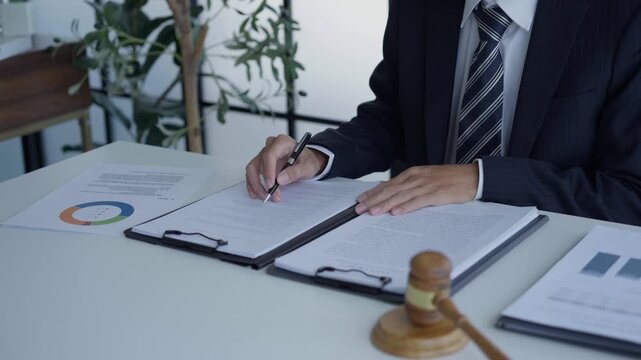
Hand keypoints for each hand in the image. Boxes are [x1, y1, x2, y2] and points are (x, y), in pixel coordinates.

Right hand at [245, 134, 328, 201]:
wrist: (306, 162)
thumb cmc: (307, 160)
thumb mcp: (307, 166)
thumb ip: (295, 172)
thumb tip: (280, 179)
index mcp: (282, 142)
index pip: (270, 155)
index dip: (268, 171)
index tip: (270, 185)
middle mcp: (271, 146)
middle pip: (259, 163)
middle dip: (263, 182)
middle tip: (269, 194)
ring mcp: (264, 154)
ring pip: (253, 169)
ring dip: (256, 184)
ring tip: (264, 196)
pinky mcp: (261, 162)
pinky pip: (252, 173)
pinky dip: (252, 184)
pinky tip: (255, 193)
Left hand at [355, 164, 478, 215]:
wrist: (472, 177)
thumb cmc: (450, 179)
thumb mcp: (426, 179)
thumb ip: (410, 186)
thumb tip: (393, 195)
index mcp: (413, 173)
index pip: (389, 184)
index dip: (374, 193)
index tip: (361, 200)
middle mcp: (417, 178)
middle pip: (391, 190)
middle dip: (374, 200)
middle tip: (359, 208)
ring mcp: (426, 185)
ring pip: (401, 196)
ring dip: (385, 204)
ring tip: (372, 212)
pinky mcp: (437, 194)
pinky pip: (418, 201)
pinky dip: (406, 207)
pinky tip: (396, 212)